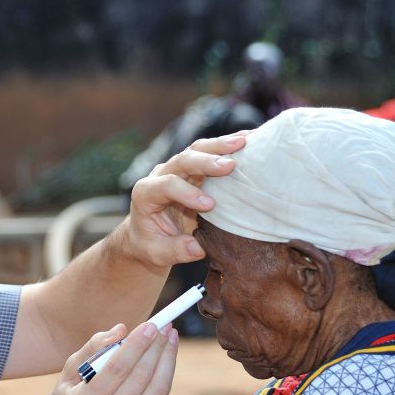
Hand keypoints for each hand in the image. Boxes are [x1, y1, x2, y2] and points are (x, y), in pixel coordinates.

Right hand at [34, 321, 178, 394]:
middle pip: (141, 378)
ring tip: (171, 338)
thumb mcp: (68, 372)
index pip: (117, 369)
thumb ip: (93, 348)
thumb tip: (122, 330)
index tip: (151, 325)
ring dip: (167, 359)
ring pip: (156, 389)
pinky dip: (165, 375)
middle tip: (165, 325)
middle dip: (156, 347)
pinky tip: (166, 358)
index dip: (137, 345)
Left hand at [121, 132, 246, 270]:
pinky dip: (228, 146)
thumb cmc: (151, 244)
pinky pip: (209, 152)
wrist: (147, 235)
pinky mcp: (194, 169)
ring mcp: (178, 169)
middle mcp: (160, 175)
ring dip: (221, 146)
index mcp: (146, 193)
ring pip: (197, 149)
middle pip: (182, 160)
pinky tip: (248, 141)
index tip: (209, 205)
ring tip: (245, 142)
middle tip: (231, 166)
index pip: (166, 185)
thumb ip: (175, 251)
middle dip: (206, 161)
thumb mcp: (157, 254)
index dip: (187, 192)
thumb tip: (198, 248)